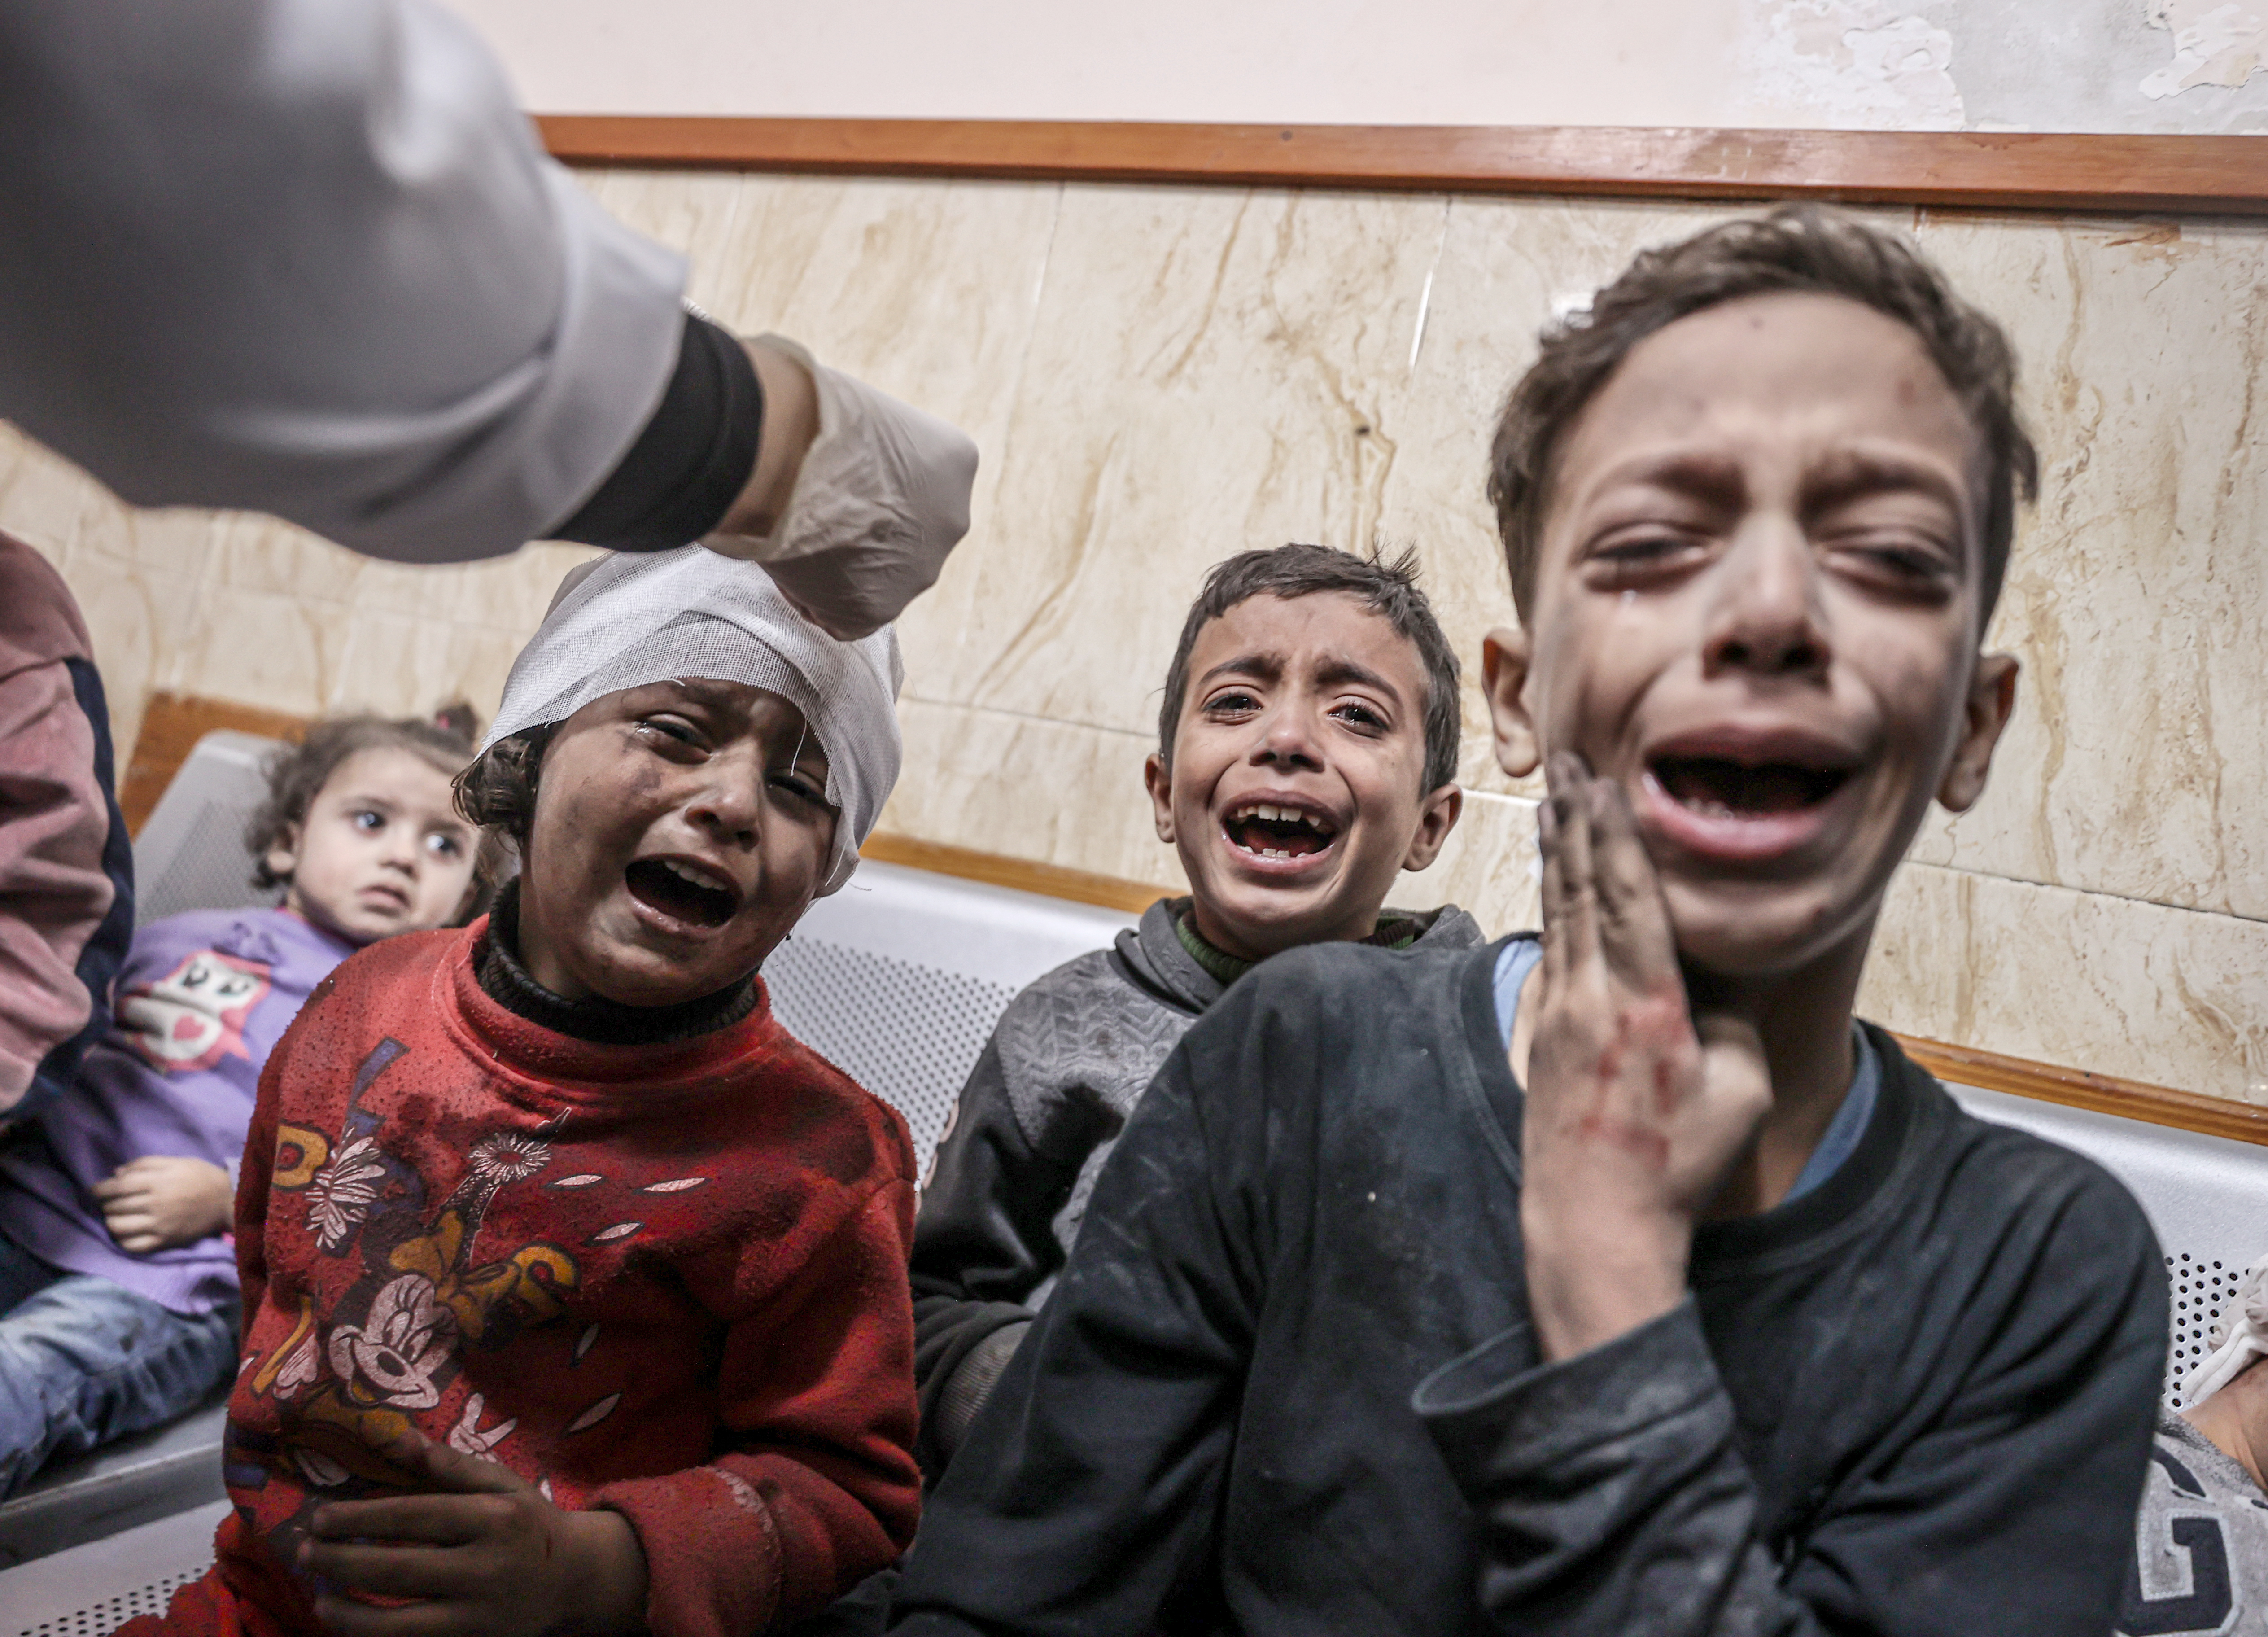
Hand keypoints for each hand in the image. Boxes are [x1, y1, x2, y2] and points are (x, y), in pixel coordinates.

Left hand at [94, 1155, 232, 1251]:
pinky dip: (121, 1240)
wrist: (227, 1200)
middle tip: (107, 1202)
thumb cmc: (200, 1176)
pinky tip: (124, 1233)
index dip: (98, 1189)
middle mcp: (154, 1204)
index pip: (115, 1187)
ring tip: (114, 1217)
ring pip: (118, 1227)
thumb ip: (144, 1164)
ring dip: (110, 1221)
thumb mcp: (176, 1161)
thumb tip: (115, 1174)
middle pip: (114, 1207)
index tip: (93, 1190)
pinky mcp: (164, 1241)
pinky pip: (132, 1246)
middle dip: (104, 1204)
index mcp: (156, 1181)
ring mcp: (158, 1225)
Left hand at [300, 1427, 647, 1636]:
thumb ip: (451, 1465)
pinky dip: (373, 1636)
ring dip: (348, 1611)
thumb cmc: (530, 1524)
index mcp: (494, 1519)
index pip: (415, 1516)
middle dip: (341, 1561)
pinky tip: (349, 1623)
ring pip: (399, 1622)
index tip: (320, 1518)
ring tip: (318, 1597)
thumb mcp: (502, 1485)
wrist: (577, 1580)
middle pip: (398, 1568)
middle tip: (302, 1554)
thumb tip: (397, 1440)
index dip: (361, 1517)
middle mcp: (486, 1568)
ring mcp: (479, 1614)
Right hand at [702, 334, 976, 640]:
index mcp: (956, 462)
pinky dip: (814, 598)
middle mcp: (952, 520)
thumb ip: (874, 452)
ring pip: (875, 579)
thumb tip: (844, 471)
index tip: (830, 475)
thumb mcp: (866, 417)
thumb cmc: (809, 414)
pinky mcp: (877, 611)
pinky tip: (791, 562)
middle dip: (861, 530)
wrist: (783, 452)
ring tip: (797, 533)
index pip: (915, 488)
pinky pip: (844, 616)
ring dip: (839, 566)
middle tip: (811, 509)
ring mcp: (920, 572)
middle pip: (901, 537)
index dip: (865, 487)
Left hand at [1519, 753, 1771, 1361]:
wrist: (1596, 1220)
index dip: (1613, 833)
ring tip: (1553, 804)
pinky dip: (1550, 907)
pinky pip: (1547, 954)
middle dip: (1574, 822)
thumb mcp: (1739, 1089)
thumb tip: (1708, 974)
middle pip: (1578, 889)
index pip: (1627, 896)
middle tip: (1568, 765)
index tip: (1603, 782)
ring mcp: (1558, 1016)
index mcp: (1646, 1004)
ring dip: (1555, 854)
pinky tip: (1549, 882)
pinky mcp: (1542, 1036)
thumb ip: (1728, 1018)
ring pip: (1556, 915)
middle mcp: (1591, 998)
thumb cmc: (1680, 1163)